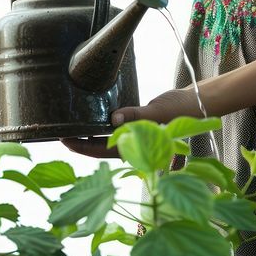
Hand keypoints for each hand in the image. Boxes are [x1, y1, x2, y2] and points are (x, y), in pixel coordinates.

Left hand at [60, 89, 201, 158]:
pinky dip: (102, 122)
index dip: (80, 146)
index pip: (100, 151)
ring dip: (89, 132)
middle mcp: (132, 146)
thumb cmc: (182, 111)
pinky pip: (114, 127)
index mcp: (135, 149)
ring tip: (71, 120)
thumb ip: (136, 117)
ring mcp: (134, 137)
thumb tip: (113, 119)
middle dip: (79, 140)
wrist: (197, 104)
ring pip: (105, 137)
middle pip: (98, 146)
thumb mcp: (159, 113)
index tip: (63, 138)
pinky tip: (92, 114)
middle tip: (57, 128)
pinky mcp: (136, 126)